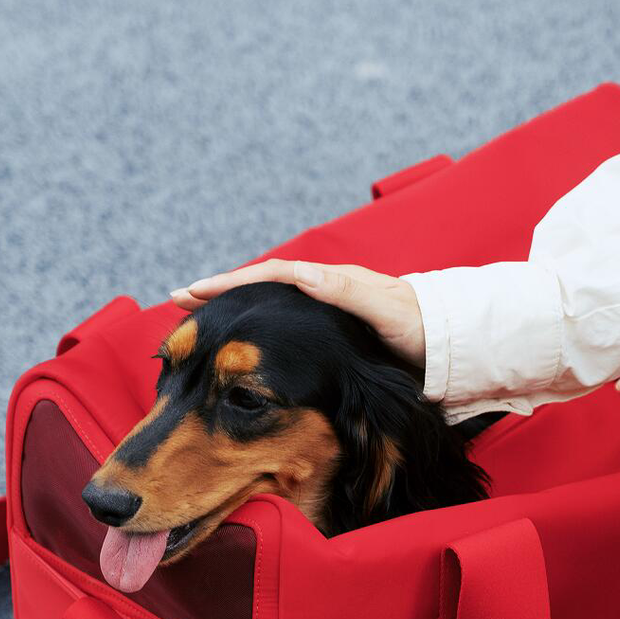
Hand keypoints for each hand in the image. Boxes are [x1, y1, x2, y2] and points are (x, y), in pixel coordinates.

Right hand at [170, 259, 425, 367]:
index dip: (228, 285)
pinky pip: (276, 327)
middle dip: (215, 295)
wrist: (444, 344)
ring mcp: (319, 314)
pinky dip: (249, 331)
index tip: (192, 293)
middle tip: (175, 303)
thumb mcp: (383, 308)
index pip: (267, 277)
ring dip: (227, 312)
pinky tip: (233, 345)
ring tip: (191, 321)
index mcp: (328, 282)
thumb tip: (301, 273)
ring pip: (263, 309)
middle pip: (257, 290)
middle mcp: (319, 292)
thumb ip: (345, 291)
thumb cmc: (417, 327)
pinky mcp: (323, 335)